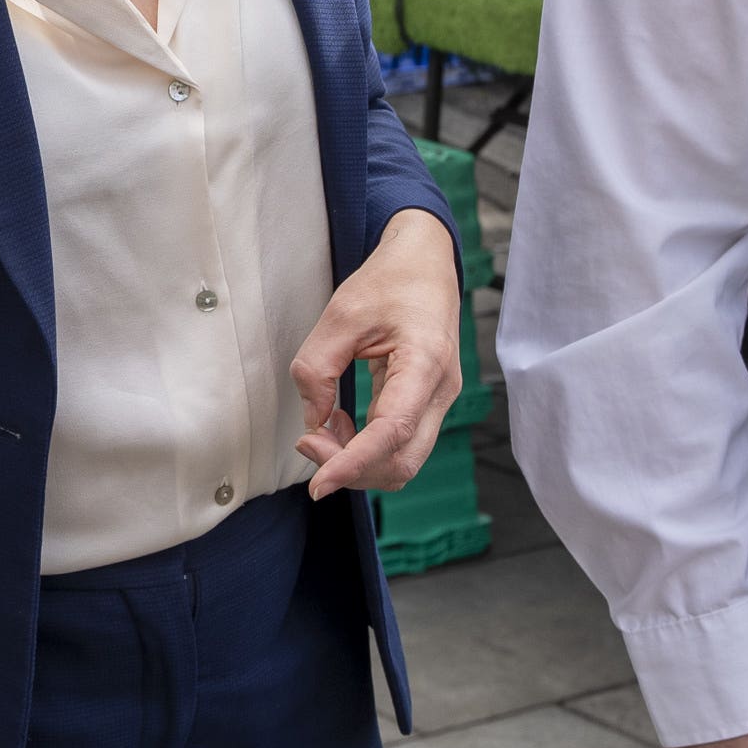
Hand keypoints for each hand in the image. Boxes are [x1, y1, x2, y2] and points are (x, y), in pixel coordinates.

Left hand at [290, 207, 462, 495]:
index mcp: (426, 363)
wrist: (425, 262)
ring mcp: (438, 401)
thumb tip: (312, 421)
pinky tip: (339, 421)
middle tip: (307, 441)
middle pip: (402, 462)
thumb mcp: (341, 314)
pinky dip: (365, 447)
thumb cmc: (390, 280)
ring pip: (401, 460)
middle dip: (351, 469)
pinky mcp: (426, 404)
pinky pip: (398, 444)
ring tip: (323, 427)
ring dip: (357, 460)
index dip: (353, 464)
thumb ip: (317, 369)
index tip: (318, 485)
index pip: (393, 433)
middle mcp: (440, 391)